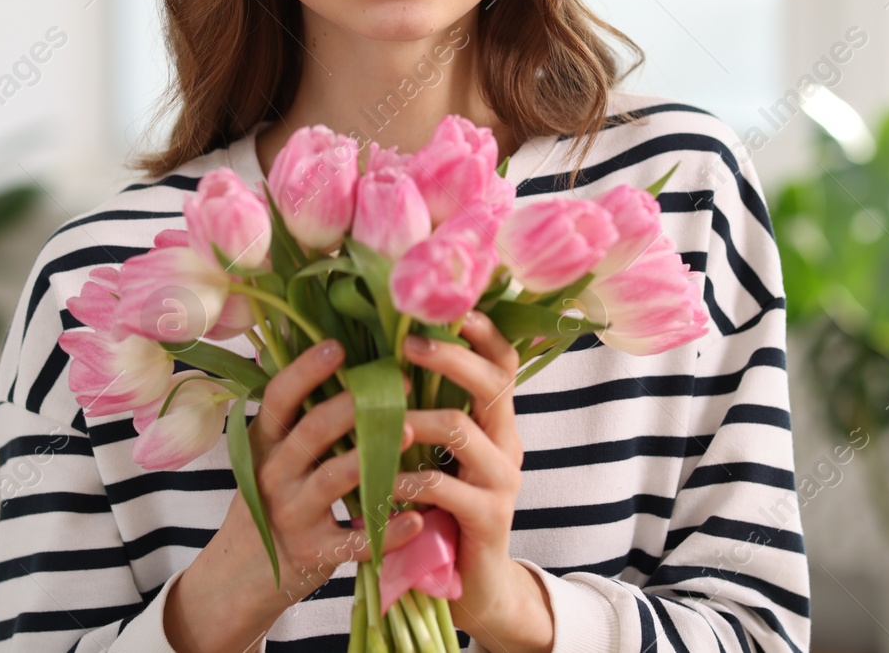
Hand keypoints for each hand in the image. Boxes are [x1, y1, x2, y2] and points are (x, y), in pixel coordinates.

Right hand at [166, 338, 423, 652]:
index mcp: (264, 443)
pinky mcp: (313, 554)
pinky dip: (386, 532)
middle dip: (355, 404)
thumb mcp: (269, 455)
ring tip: (412, 433)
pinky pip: (353, 543)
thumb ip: (295, 415)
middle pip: (312, 431)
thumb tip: (321, 345)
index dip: (305, 370)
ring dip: (374, 456)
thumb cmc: (270, 500)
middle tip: (399, 382)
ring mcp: (292, 515)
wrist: (241, 575)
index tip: (339, 345)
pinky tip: (417, 519)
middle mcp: (273, 474)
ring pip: (334, 479)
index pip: (279, 399)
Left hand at [398, 311, 554, 652]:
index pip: (502, 360)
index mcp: (496, 419)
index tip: (447, 303)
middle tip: (407, 343)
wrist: (470, 586)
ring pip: (464, 429)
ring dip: (416, 417)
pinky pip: (445, 485)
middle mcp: (508, 441)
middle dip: (450, 357)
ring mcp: (502, 480)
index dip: (481, 329)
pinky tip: (381, 477)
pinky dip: (407, 477)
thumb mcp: (436, 452)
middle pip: (493, 382)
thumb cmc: (440, 507)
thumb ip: (422, 409)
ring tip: (382, 416)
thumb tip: (379, 350)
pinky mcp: (488, 518)